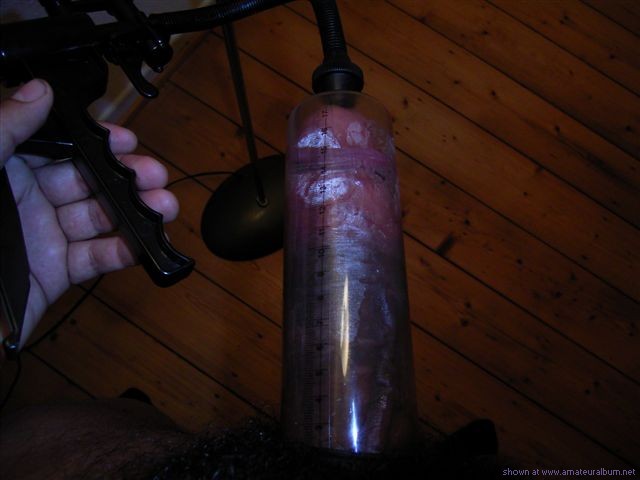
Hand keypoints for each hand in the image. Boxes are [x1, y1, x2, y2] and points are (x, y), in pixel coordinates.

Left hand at [0, 79, 178, 347]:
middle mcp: (27, 200)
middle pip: (87, 181)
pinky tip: (144, 244)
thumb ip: (5, 128)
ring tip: (165, 206)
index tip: (126, 139)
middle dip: (126, 177)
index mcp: (5, 169)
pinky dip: (122, 251)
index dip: (95, 142)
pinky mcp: (54, 272)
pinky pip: (94, 258)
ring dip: (136, 212)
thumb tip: (40, 89)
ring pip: (98, 218)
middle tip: (156, 175)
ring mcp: (43, 236)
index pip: (60, 147)